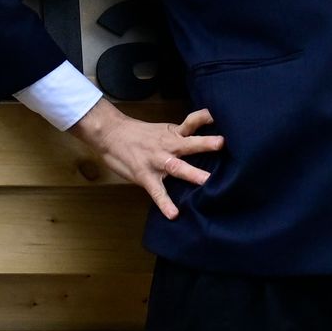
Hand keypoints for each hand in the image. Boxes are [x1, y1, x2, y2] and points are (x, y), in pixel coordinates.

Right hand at [72, 103, 220, 219]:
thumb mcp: (163, 130)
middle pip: (189, 144)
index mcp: (173, 134)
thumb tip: (206, 144)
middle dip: (205, 144)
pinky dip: (165, 203)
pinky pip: (157, 191)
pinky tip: (174, 214)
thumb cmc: (139, 134)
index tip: (220, 116)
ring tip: (207, 181)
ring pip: (176, 167)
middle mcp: (167, 146)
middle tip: (221, 144)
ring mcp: (156, 161)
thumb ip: (182, 137)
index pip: (192, 123)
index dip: (205, 119)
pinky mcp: (145, 176)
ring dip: (191, 173)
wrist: (110, 134)